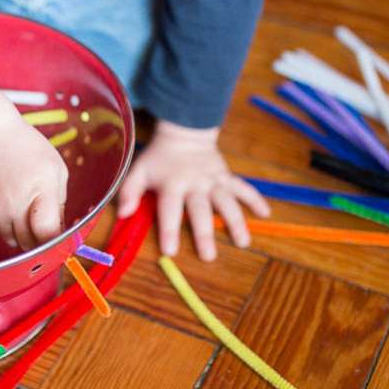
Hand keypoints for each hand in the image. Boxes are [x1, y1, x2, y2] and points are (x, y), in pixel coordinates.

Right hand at [0, 77, 67, 249]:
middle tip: (44, 228)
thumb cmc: (27, 148)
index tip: (60, 240)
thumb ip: (60, 201)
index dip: (55, 242)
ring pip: (12, 241)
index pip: (47, 234)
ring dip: (22, 236)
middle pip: (30, 244)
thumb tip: (59, 226)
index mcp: (41, 192)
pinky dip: (7, 227)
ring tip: (26, 217)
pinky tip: (11, 209)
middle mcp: (16, 205)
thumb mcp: (56, 168)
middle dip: (40, 241)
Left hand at [117, 120, 269, 260]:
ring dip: (236, 221)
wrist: (184, 131)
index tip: (170, 251)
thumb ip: (129, 192)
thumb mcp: (138, 170)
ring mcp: (213, 180)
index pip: (169, 210)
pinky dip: (255, 199)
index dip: (169, 230)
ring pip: (227, 201)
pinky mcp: (227, 176)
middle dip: (204, 233)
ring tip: (243, 242)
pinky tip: (266, 214)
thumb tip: (123, 214)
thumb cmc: (159, 158)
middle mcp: (194, 183)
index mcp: (171, 184)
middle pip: (200, 210)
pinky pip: (244, 187)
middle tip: (209, 256)